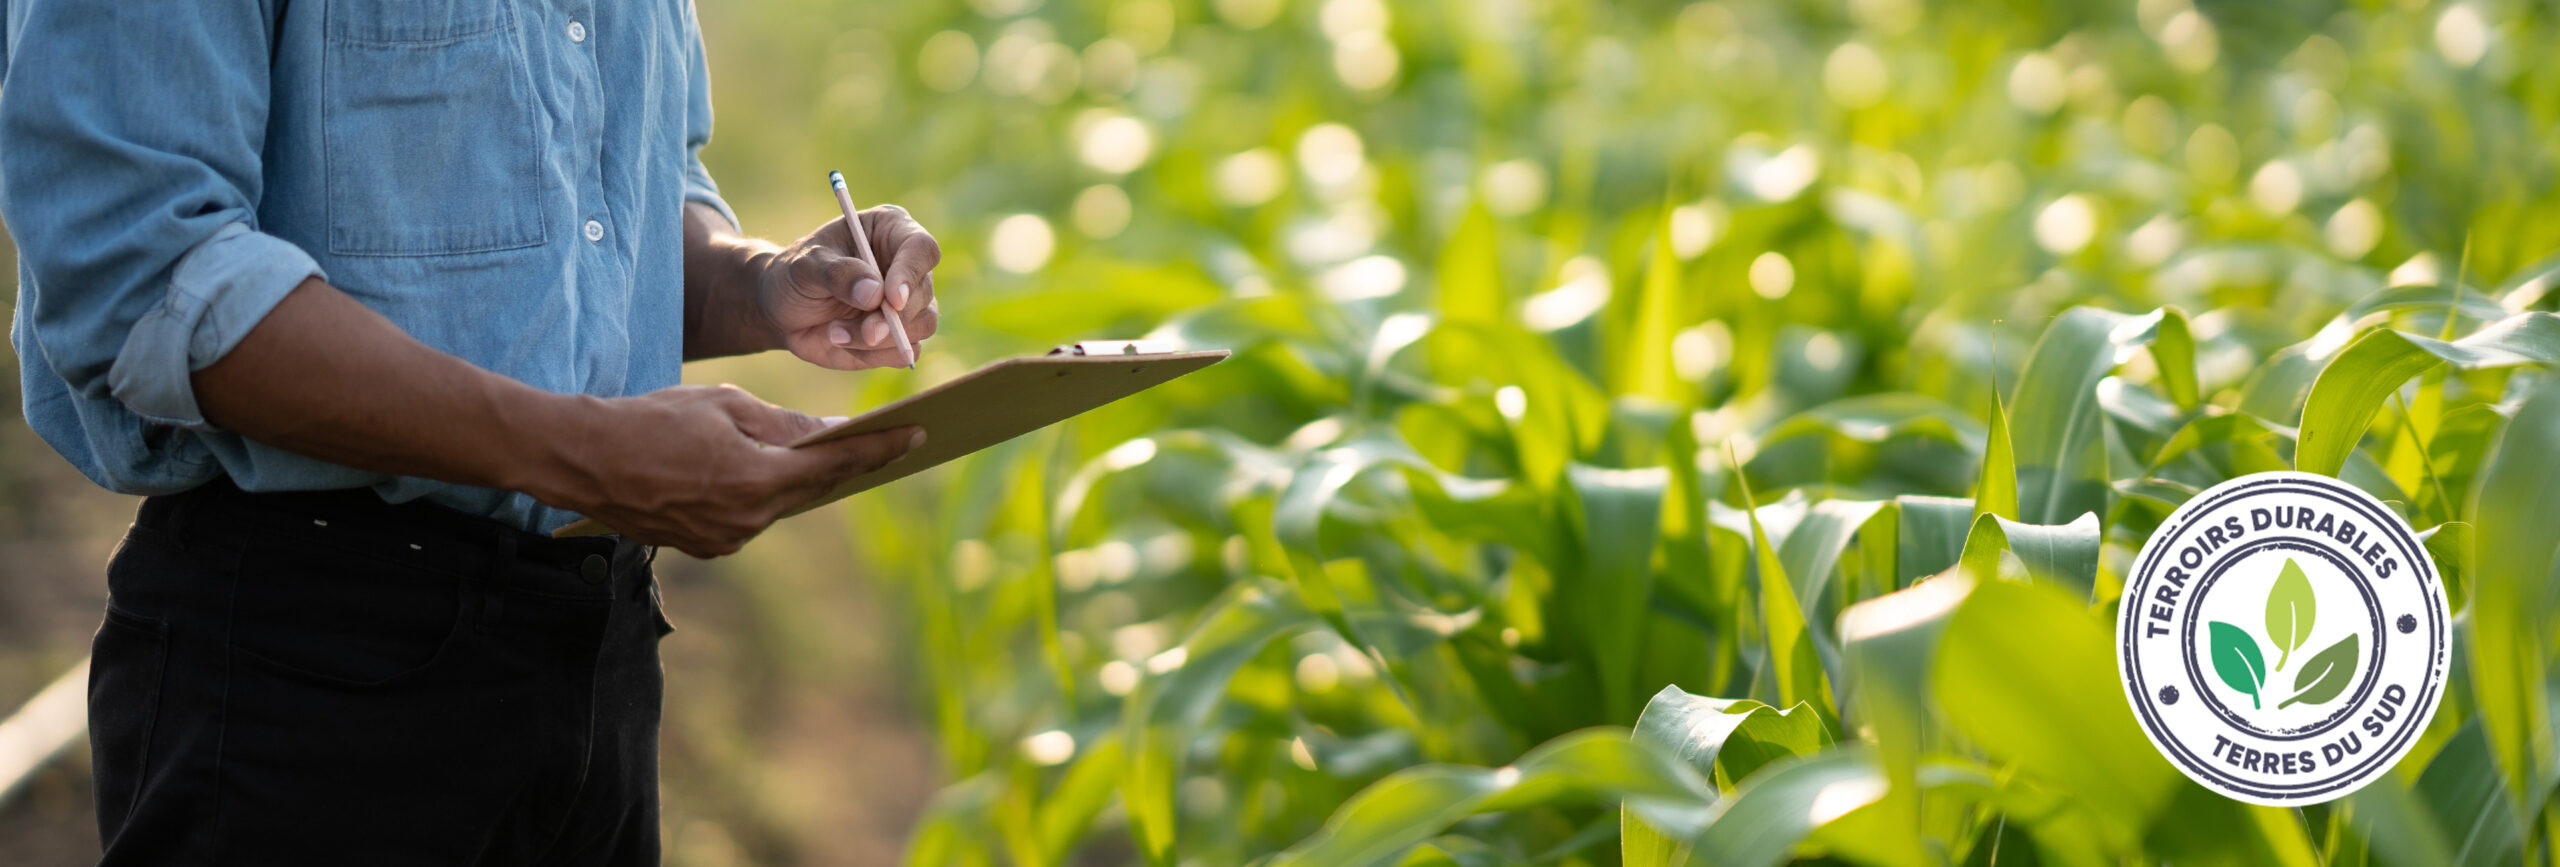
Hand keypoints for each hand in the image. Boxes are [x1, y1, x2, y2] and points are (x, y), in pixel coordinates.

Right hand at [522, 385, 921, 557]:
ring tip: (824, 450)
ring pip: (781, 504)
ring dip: (798, 478)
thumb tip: (831, 435)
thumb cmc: (650, 420)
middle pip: (812, 489)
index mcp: (756, 481)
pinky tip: (765, 471)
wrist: (581, 459)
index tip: (918, 435)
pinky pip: (751, 516)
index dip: (880, 449)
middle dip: (846, 465)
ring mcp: (726, 539)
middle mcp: (748, 520)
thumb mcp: (724, 407)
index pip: (835, 465)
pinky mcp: (706, 545)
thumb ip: (783, 425)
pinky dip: (762, 492)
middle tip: (887, 442)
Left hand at [757, 205, 941, 369]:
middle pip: (924, 293)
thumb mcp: (805, 266)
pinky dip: (873, 354)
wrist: (784, 310)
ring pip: (921, 325)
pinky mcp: (902, 335)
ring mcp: (908, 302)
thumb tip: (875, 293)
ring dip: (877, 339)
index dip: (910, 274)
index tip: (891, 299)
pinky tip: (843, 342)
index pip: (921, 248)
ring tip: (834, 332)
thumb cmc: (795, 275)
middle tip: (864, 331)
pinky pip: (905, 352)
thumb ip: (838, 274)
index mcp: (891, 231)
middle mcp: (906, 265)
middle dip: (893, 318)